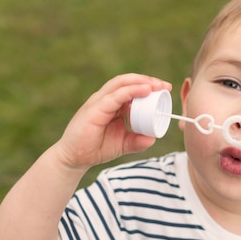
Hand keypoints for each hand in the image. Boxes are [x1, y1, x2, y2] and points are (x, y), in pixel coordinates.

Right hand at [55, 73, 171, 169]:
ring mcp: (99, 102)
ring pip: (120, 84)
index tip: (165, 89)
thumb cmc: (96, 148)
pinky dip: (130, 91)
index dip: (148, 86)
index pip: (131, 88)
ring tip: (156, 85)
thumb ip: (137, 141)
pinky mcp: (94, 109)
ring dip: (140, 82)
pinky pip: (114, 97)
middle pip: (127, 81)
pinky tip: (144, 91)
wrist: (75, 158)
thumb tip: (152, 139)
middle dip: (147, 80)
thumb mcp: (123, 145)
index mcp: (113, 105)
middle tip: (164, 85)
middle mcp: (105, 99)